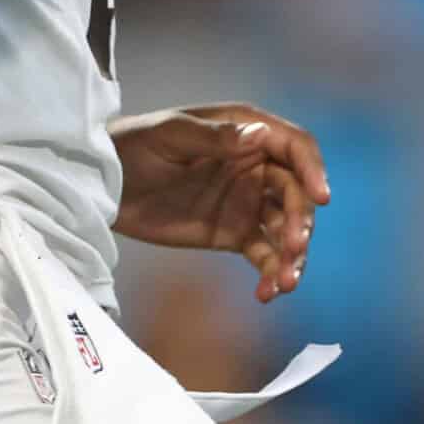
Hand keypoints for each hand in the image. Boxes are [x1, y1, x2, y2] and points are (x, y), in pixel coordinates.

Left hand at [109, 103, 327, 303]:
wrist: (102, 184)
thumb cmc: (133, 145)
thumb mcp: (170, 134)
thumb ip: (215, 136)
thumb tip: (261, 135)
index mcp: (245, 130)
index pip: (294, 147)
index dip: (313, 170)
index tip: (321, 198)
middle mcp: (255, 164)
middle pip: (296, 192)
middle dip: (301, 221)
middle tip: (293, 249)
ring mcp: (247, 201)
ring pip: (286, 227)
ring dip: (293, 254)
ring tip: (284, 282)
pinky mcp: (234, 234)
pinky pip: (265, 254)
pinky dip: (272, 274)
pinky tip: (267, 293)